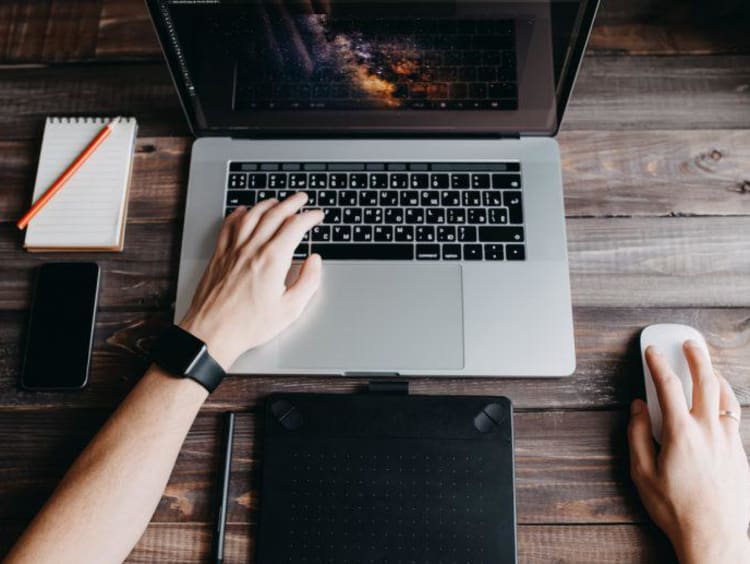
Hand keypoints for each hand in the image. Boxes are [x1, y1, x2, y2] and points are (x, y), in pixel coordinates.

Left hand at [179, 193, 322, 369]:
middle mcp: (252, 249)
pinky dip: (238, 214)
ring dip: (267, 204)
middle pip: (275, 214)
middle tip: (302, 199)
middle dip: (292, 203)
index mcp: (273, 260)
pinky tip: (243, 211)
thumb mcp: (290, 309)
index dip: (309, 217)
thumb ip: (308, 281)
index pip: (295, 226)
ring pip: (252, 215)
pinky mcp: (219, 256)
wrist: (213, 332)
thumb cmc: (249, 325)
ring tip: (277, 201)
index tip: (317, 216)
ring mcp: (233, 250)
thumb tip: (314, 262)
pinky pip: (229, 226)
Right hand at [628, 342, 749, 562]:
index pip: (668, 386)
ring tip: (708, 367)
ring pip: (726, 397)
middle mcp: (709, 431)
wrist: (714, 536)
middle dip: (696, 357)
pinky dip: (725, 401)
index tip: (651, 351)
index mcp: (681, 433)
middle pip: (705, 381)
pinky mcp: (741, 454)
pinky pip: (734, 417)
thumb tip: (638, 408)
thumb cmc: (675, 508)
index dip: (657, 364)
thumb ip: (637, 434)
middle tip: (689, 343)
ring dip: (716, 376)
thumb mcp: (642, 472)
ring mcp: (729, 442)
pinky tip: (719, 403)